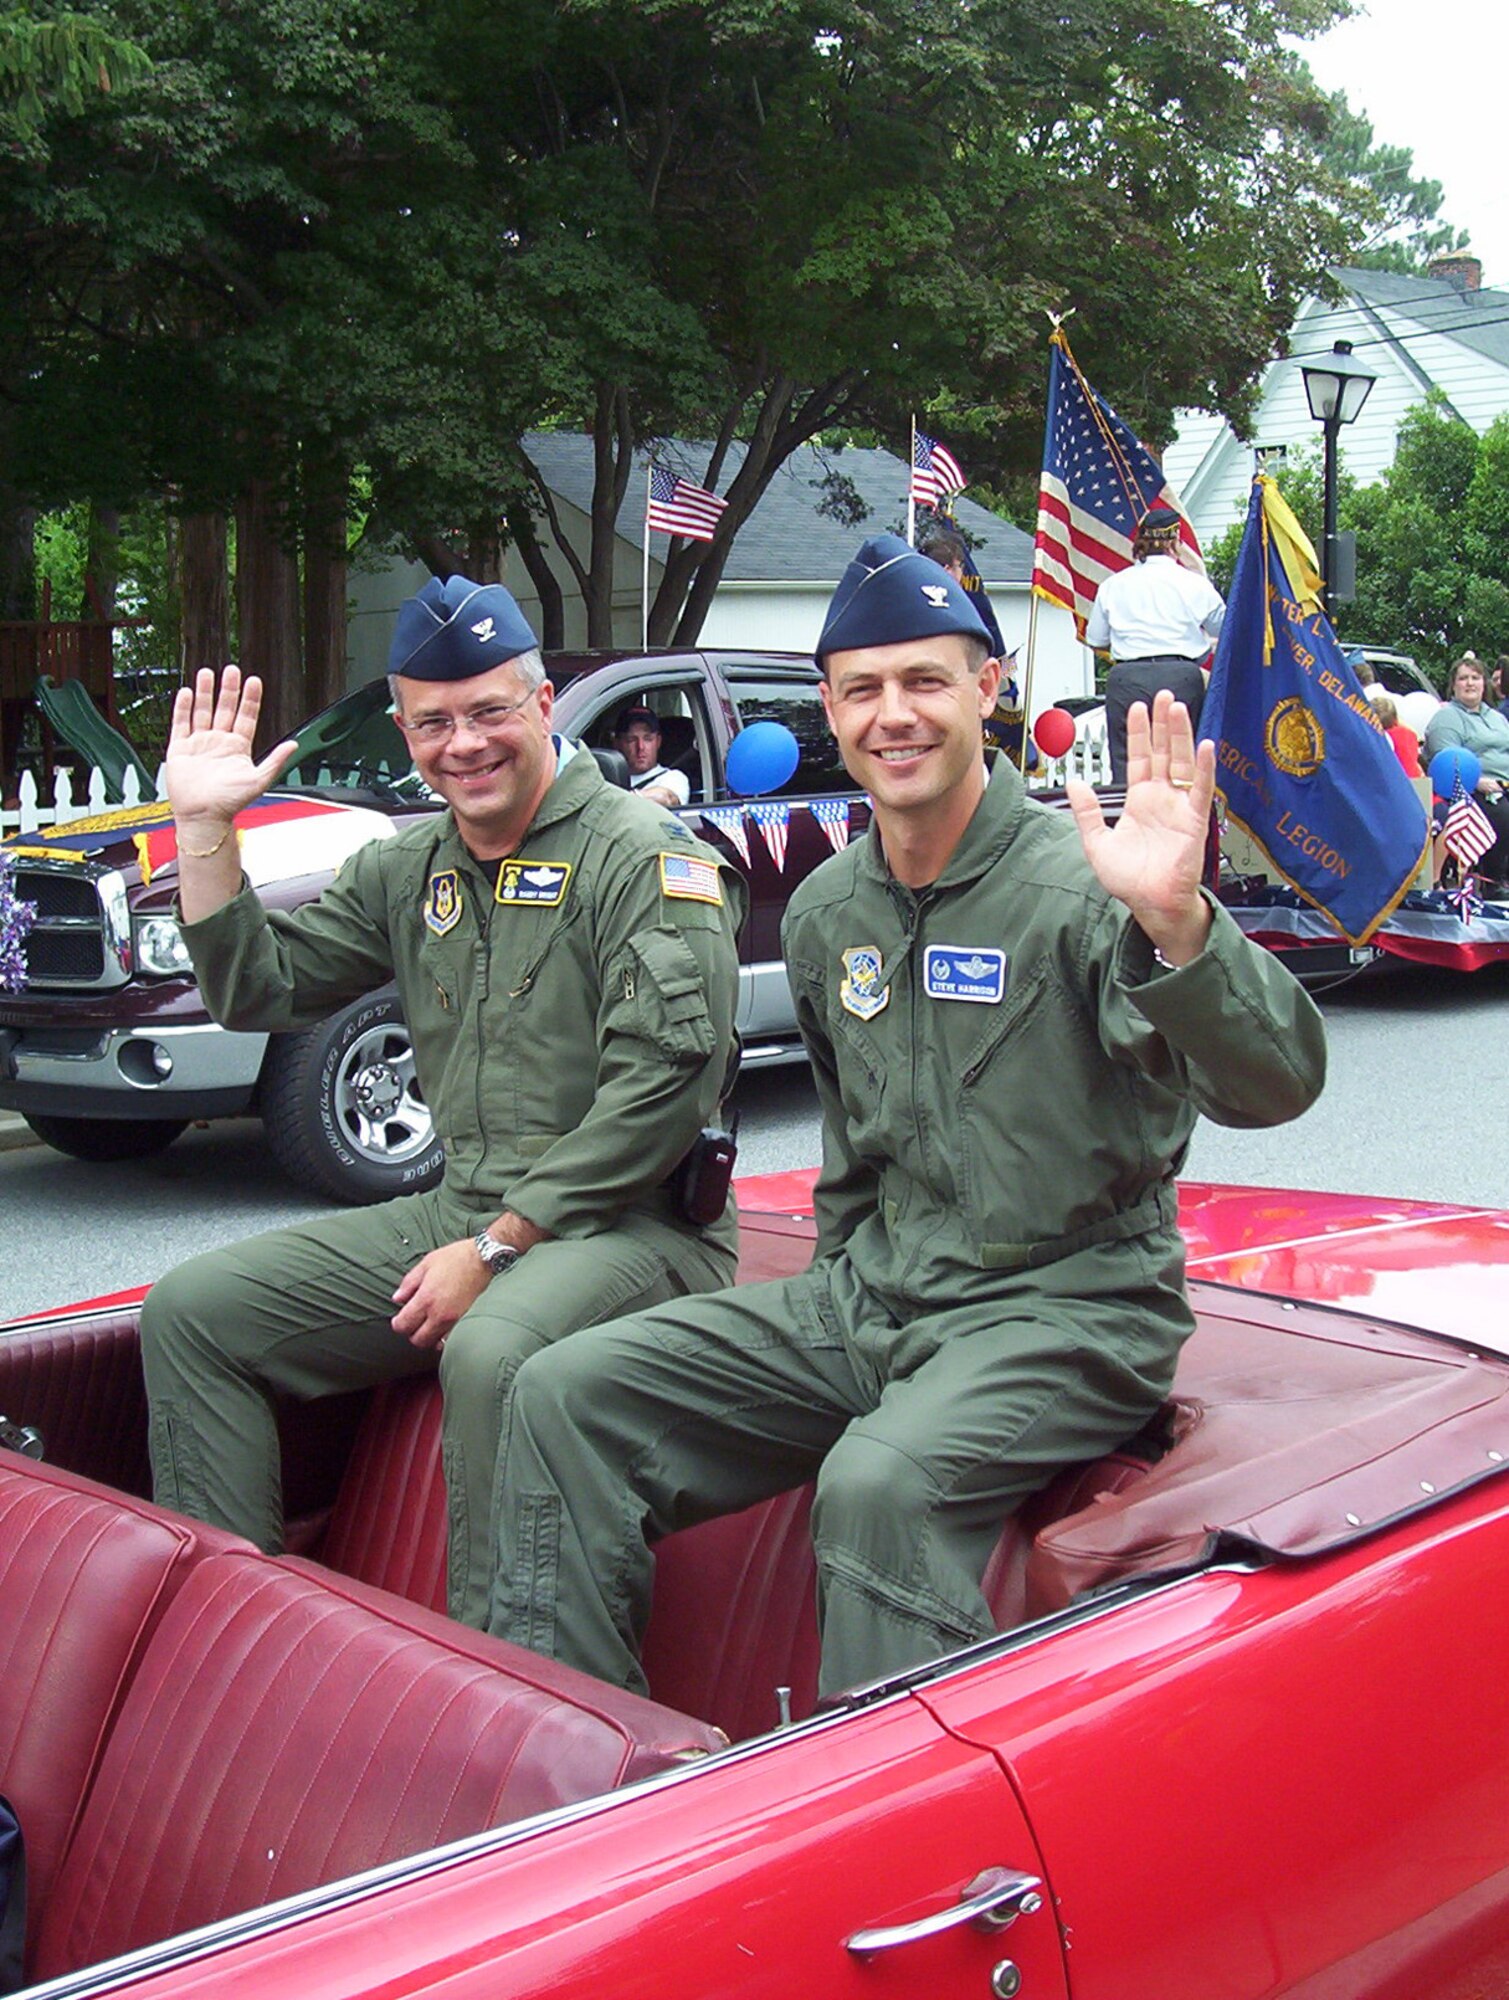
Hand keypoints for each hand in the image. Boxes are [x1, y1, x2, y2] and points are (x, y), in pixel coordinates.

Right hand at [165, 666, 298, 834]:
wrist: (203, 817)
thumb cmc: (230, 803)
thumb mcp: (258, 780)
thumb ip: (275, 761)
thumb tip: (295, 745)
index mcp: (238, 748)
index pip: (246, 716)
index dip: (250, 699)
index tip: (254, 681)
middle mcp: (219, 742)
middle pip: (225, 708)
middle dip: (228, 689)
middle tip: (232, 670)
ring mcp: (199, 743)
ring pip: (202, 711)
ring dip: (205, 692)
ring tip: (207, 673)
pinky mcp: (180, 749)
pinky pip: (181, 723)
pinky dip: (183, 708)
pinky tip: (186, 693)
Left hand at [391, 1239, 490, 1348]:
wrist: (484, 1259)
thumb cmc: (458, 1258)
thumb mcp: (426, 1264)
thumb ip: (408, 1283)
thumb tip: (398, 1298)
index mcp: (426, 1298)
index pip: (403, 1325)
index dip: (398, 1324)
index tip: (399, 1319)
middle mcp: (440, 1313)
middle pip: (418, 1340)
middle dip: (412, 1332)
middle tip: (413, 1322)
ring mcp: (455, 1320)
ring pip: (434, 1343)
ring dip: (428, 1336)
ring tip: (428, 1324)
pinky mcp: (467, 1322)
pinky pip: (451, 1339)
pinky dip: (444, 1337)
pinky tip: (443, 1326)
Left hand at [1065, 690, 1214, 965]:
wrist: (1150, 905)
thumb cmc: (1130, 880)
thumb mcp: (1097, 843)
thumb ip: (1087, 812)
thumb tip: (1074, 784)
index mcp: (1140, 802)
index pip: (1141, 759)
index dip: (1140, 734)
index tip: (1137, 708)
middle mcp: (1162, 800)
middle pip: (1164, 752)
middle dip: (1163, 724)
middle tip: (1163, 695)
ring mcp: (1179, 808)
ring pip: (1182, 763)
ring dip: (1181, 735)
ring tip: (1178, 708)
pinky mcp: (1194, 821)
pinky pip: (1201, 791)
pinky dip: (1204, 769)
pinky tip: (1204, 746)